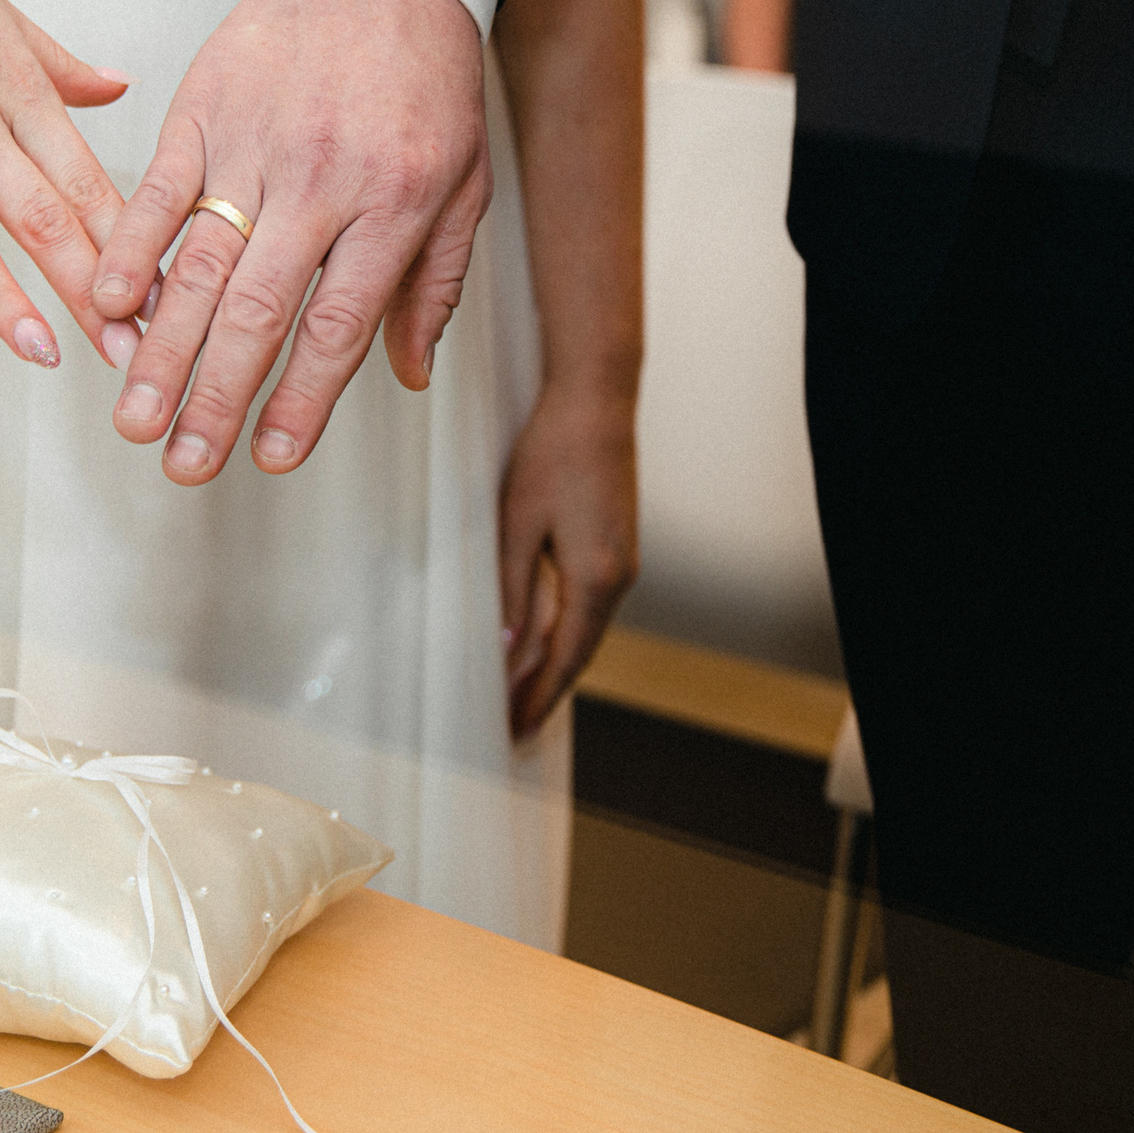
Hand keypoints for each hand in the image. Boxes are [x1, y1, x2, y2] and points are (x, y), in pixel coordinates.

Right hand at [0, 0, 142, 365]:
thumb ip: (59, 65)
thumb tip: (122, 87)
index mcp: (14, 84)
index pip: (85, 180)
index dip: (128, 247)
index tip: (165, 302)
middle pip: (39, 211)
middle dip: (89, 288)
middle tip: (131, 354)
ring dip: (2, 294)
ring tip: (41, 352)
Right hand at [91, 0, 486, 483]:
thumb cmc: (426, 82)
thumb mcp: (463, 183)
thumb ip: (433, 282)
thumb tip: (406, 377)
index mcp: (392, 204)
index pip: (338, 323)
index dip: (302, 399)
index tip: (271, 458)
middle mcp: (321, 180)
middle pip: (259, 309)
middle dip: (216, 397)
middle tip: (184, 463)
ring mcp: (255, 143)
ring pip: (201, 263)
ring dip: (162, 349)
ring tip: (134, 415)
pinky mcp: (204, 109)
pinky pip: (158, 189)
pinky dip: (127, 249)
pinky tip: (103, 305)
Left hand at [499, 383, 636, 739]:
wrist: (596, 402)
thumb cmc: (553, 455)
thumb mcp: (517, 525)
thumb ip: (513, 589)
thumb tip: (509, 646)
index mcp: (596, 578)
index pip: (565, 658)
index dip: (540, 697)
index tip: (516, 730)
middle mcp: (620, 577)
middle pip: (581, 651)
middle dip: (548, 690)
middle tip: (516, 724)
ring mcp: (624, 560)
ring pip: (588, 629)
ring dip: (559, 662)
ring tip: (525, 692)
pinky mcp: (618, 543)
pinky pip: (592, 605)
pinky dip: (569, 632)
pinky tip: (547, 639)